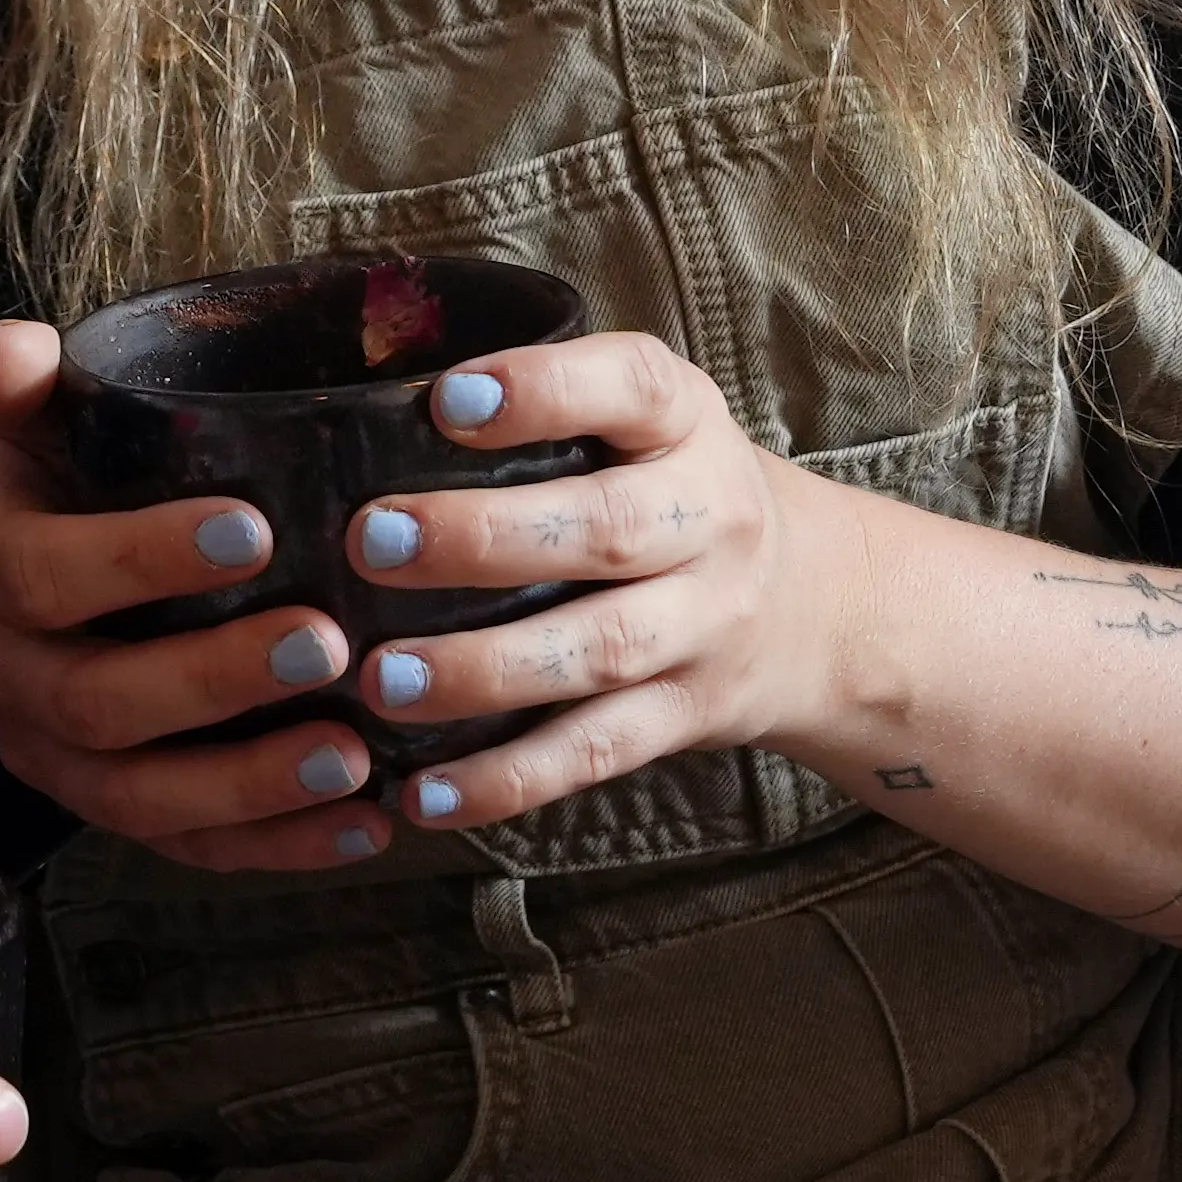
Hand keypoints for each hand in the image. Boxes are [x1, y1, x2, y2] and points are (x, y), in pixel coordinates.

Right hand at [0, 316, 404, 873]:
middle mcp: (2, 674)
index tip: (253, 530)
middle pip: (92, 702)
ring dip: (249, 784)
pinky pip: (188, 848)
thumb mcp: (44, 413)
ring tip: (351, 756)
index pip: (40, 574)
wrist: (58, 550)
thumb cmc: (75, 469)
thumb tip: (10, 352)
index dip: (136, 559)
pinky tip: (365, 825)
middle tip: (326, 644)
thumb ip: (27, 382)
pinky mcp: (113, 810)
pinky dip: (277, 847)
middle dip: (211, 680)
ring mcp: (54, 757)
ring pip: (136, 797)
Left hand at [322, 326, 838, 836]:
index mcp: (686, 423)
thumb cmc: (673, 490)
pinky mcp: (686, 715)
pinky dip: (509, 780)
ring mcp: (705, 626)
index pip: (633, 387)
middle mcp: (709, 519)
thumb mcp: (647, 422)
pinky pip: (597, 752)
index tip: (446, 401)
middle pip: (609, 529)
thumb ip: (547, 408)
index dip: (543, 391)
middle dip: (484, 538)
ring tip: (383, 680)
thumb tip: (361, 409)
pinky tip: (425, 794)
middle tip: (371, 543)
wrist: (820, 607)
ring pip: (600, 651)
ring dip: (484, 671)